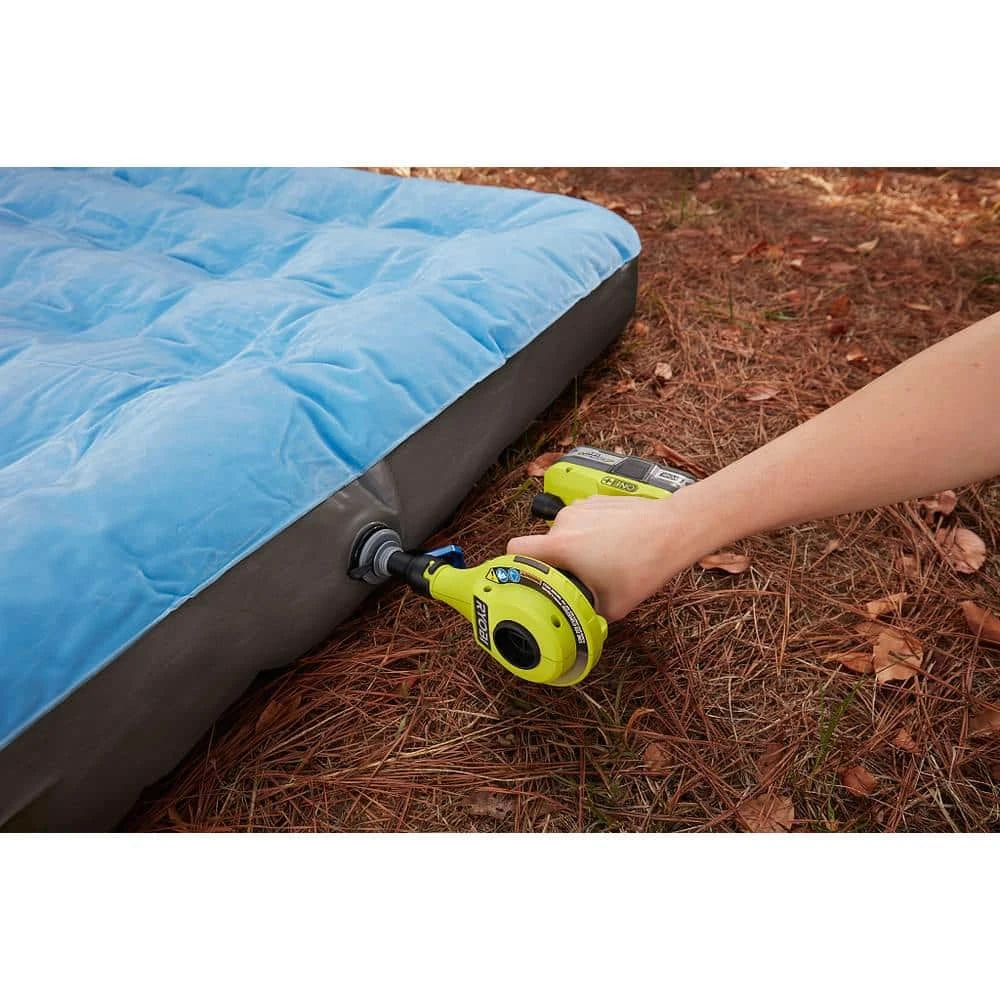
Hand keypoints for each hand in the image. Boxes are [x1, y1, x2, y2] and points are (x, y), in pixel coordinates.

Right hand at [506, 494, 701, 621]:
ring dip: (575, 546)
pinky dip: (590, 532)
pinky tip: (614, 544)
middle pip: (544, 544)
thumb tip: (580, 621)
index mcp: (561, 546)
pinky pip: (582, 520)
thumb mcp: (614, 606)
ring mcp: (581, 506)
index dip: (514, 564)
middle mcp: (565, 522)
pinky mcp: (597, 499)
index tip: (525, 576)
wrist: (674, 530)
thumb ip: (587, 613)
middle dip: (557, 561)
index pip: (514, 548)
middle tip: (579, 577)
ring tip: (601, 560)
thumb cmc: (645, 565)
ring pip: (565, 532)